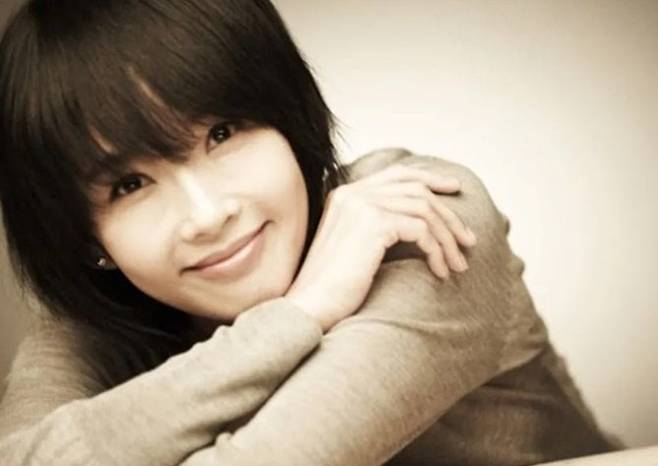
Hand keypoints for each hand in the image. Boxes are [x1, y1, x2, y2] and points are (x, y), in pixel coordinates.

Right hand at [285, 163, 476, 331]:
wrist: (310, 307)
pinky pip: (422, 230)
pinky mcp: (373, 223)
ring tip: (459, 264)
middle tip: (468, 240)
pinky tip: (440, 272)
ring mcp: (362, 205)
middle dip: (448, 215)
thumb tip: (419, 221)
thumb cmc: (332, 288)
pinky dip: (437, 251)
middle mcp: (352, 193)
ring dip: (447, 238)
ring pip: (424, 210)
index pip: (397, 175)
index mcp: (345, 194)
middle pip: (416, 189)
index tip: (455, 190)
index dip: (430, 178)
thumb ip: (376, 224)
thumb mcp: (354, 247)